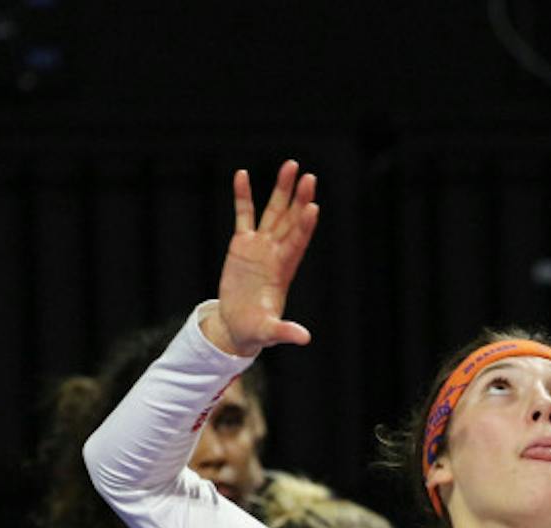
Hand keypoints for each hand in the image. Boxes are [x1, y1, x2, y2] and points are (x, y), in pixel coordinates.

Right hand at [201, 160, 319, 357]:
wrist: (238, 325)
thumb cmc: (256, 330)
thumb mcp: (269, 332)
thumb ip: (285, 331)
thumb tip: (304, 338)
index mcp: (283, 271)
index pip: (297, 243)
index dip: (304, 226)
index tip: (312, 207)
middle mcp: (276, 253)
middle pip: (290, 221)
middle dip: (298, 199)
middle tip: (309, 176)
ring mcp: (260, 246)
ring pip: (273, 212)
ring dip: (281, 190)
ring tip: (290, 166)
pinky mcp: (241, 244)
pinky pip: (243, 214)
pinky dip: (243, 196)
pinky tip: (242, 174)